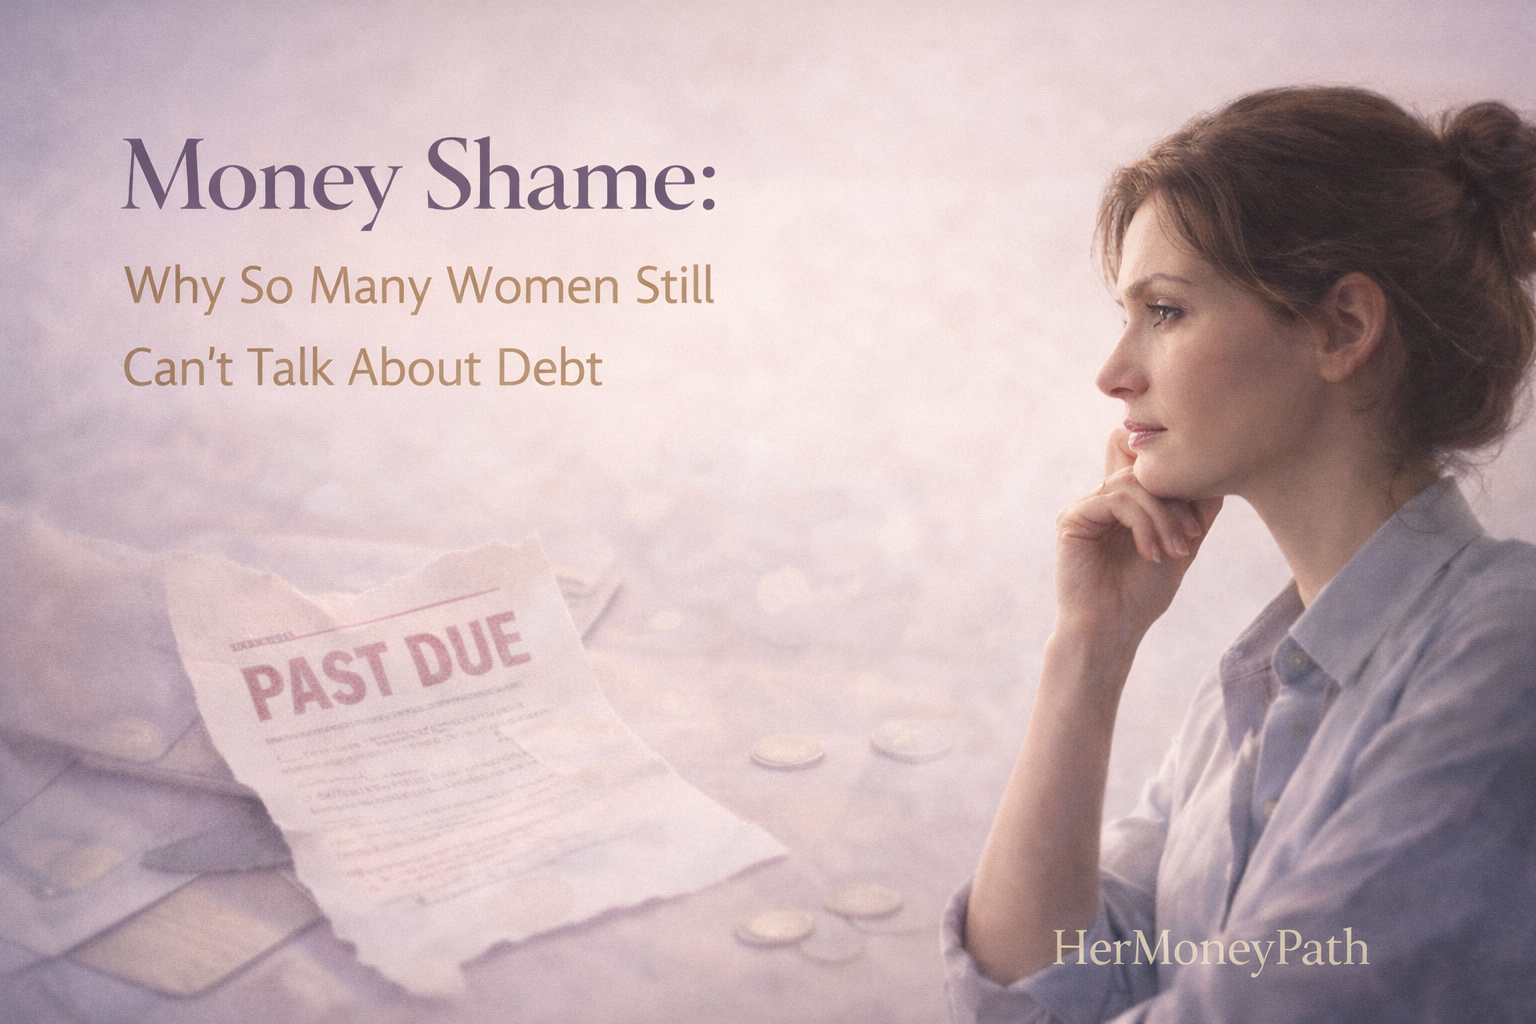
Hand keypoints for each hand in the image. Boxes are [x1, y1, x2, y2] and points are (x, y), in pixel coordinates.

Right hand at [1053, 428, 1222, 645]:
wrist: (1111, 630)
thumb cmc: (1141, 596)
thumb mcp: (1180, 548)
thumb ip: (1194, 515)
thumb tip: (1216, 482)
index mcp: (1121, 506)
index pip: (1150, 474)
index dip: (1179, 489)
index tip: (1197, 529)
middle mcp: (1100, 501)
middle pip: (1143, 474)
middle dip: (1174, 505)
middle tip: (1191, 537)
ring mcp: (1084, 508)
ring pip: (1131, 485)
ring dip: (1162, 517)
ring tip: (1174, 551)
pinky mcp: (1072, 518)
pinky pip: (1115, 501)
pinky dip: (1142, 525)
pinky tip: (1151, 553)